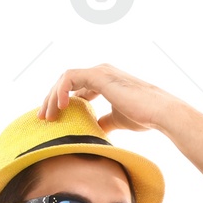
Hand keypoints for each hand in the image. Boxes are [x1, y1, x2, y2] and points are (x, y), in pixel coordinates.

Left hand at [39, 64, 181, 132]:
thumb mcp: (118, 119)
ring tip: (48, 115)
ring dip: (52, 96)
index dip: (62, 102)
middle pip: (67, 82)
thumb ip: (104, 121)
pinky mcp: (99, 75)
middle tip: (43, 118)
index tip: (53, 120)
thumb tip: (95, 130)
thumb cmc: (144, 116)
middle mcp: (100, 72)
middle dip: (52, 99)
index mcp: (104, 81)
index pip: (76, 88)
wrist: (160, 112)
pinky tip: (61, 108)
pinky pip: (70, 78)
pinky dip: (61, 91)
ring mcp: (100, 71)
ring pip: (65, 79)